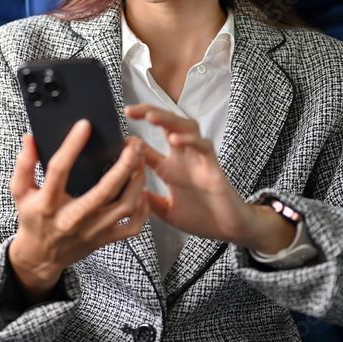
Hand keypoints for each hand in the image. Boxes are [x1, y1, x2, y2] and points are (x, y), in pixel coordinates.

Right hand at [8, 120, 149, 302]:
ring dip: (137, 182)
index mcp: (48, 203)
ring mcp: (91, 231)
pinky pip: (131, 227)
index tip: (84, 125)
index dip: (71, 146)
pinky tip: (142, 191)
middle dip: (123, 165)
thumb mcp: (20, 191)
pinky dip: (142, 209)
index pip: (59, 170)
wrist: (40, 256)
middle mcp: (72, 218)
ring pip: (124, 207)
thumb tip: (30, 139)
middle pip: (104, 191)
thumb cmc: (32, 218)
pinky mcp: (104, 239)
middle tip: (132, 145)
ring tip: (140, 161)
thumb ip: (24, 164)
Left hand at [124, 103, 294, 253]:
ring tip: (151, 116)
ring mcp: (198, 159)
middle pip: (166, 126)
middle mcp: (182, 158)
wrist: (229, 230)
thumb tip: (127, 191)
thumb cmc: (201, 218)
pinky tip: (175, 139)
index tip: (113, 136)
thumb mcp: (166, 211)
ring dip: (168, 120)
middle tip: (130, 110)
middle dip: (148, 114)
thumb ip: (148, 201)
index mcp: (169, 168)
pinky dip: (190, 140)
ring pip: (185, 127)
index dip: (130, 140)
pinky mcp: (213, 166)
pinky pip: (203, 146)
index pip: (146, 148)